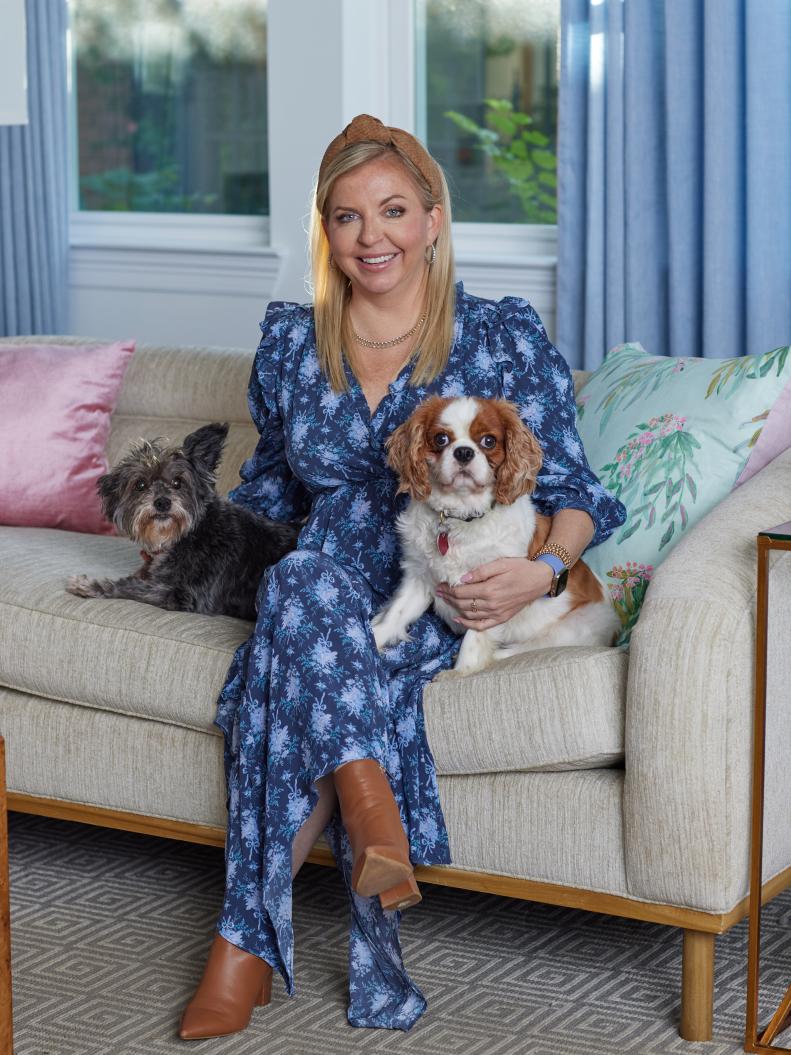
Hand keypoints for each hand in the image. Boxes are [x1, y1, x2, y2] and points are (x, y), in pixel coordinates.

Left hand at [435, 558, 553, 630]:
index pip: (461, 592)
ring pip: (469, 614)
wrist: (539, 580)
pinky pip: (482, 625)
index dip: (448, 590)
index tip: (440, 585)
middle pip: (462, 604)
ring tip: (446, 601)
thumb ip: (480, 572)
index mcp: (490, 590)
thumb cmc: (520, 569)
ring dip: (455, 609)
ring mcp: (497, 613)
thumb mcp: (501, 564)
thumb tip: (462, 579)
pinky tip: (459, 619)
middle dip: (448, 598)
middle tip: (439, 592)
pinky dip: (468, 624)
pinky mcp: (502, 618)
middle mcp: (492, 604)